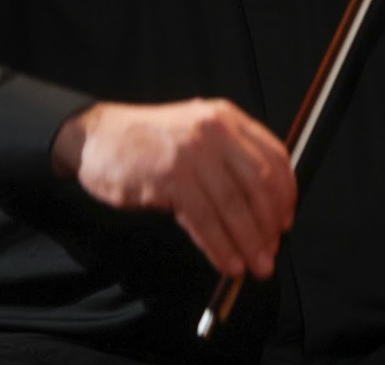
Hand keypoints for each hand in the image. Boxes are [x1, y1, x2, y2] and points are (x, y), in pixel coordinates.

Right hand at [52, 99, 295, 278]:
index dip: (286, 193)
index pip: (273, 155)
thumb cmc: (150, 143)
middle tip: (273, 250)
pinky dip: (220, 247)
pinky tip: (228, 263)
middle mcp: (214, 131)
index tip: (287, 219)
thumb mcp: (196, 134)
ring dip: (249, 242)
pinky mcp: (170, 177)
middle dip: (270, 224)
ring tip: (257, 266)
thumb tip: (263, 209)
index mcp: (226, 117)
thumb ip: (228, 159)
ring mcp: (192, 153)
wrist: (97, 137)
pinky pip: (205, 220)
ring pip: (234, 206)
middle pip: (259, 184)